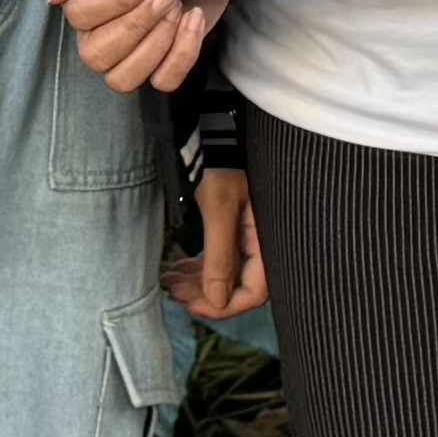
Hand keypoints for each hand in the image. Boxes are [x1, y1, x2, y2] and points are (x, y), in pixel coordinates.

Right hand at [46, 0, 229, 92]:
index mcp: (81, 8)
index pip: (81, 17)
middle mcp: (98, 39)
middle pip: (98, 55)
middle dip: (137, 23)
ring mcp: (130, 58)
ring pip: (124, 79)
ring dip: (157, 42)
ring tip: (177, 6)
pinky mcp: (163, 65)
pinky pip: (165, 81)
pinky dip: (183, 53)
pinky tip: (193, 18)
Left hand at [175, 161, 265, 321]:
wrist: (213, 130)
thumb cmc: (220, 163)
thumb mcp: (219, 208)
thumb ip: (220, 256)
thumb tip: (217, 300)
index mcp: (267, 238)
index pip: (254, 290)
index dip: (225, 305)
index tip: (193, 306)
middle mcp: (261, 240)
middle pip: (237, 285)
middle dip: (204, 293)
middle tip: (174, 291)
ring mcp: (247, 233)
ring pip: (225, 272)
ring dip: (197, 281)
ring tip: (170, 281)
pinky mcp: (233, 225)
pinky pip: (219, 257)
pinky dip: (199, 266)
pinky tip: (179, 268)